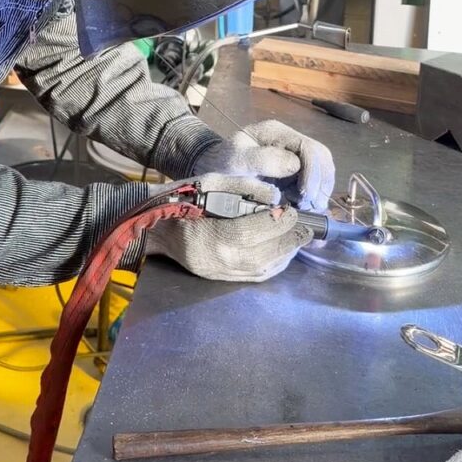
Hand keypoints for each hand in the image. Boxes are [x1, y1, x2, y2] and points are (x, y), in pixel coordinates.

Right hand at [146, 197, 311, 282]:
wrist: (155, 225)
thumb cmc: (182, 198)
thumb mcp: (210, 182)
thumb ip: (244, 187)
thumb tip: (276, 197)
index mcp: (216, 235)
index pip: (258, 231)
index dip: (281, 222)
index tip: (294, 211)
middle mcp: (221, 259)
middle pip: (266, 253)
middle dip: (290, 239)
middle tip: (306, 228)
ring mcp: (220, 273)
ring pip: (264, 268)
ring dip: (286, 254)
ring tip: (299, 239)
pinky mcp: (220, 279)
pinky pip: (255, 277)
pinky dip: (274, 266)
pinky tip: (283, 254)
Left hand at [191, 119, 334, 212]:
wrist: (211, 171)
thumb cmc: (221, 163)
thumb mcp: (235, 160)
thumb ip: (261, 159)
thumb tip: (294, 165)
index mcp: (276, 133)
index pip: (309, 148)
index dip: (313, 172)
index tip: (304, 196)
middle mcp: (289, 142)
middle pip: (321, 158)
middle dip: (320, 183)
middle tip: (309, 205)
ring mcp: (293, 156)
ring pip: (321, 171)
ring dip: (318, 192)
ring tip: (306, 209)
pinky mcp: (292, 173)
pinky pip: (312, 183)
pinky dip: (312, 197)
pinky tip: (303, 209)